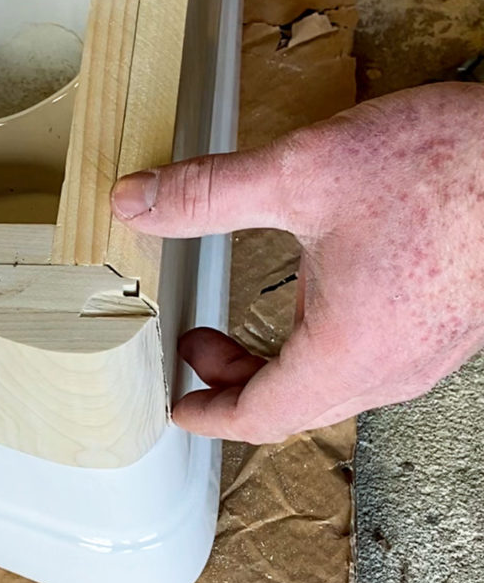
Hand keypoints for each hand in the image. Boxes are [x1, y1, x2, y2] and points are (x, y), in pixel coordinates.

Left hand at [111, 84, 483, 443]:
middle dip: (234, 382)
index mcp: (348, 351)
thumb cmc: (443, 166)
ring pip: (334, 386)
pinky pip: (371, 362)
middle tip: (197, 343)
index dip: (208, 414)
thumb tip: (136, 201)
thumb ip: (209, 193)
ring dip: (279, 365)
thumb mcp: (303, 173)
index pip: (260, 416)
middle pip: (295, 406)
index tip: (178, 406)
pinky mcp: (446, 327)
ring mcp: (426, 352)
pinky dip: (323, 350)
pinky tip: (315, 302)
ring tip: (242, 324)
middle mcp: (392, 367)